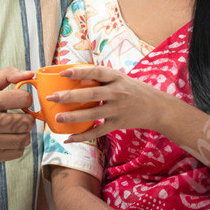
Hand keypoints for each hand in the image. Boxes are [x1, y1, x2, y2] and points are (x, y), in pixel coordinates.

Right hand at [0, 67, 35, 162]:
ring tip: (13, 127)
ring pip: (24, 139)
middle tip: (19, 115)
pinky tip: (6, 138)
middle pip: (27, 122)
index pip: (24, 99)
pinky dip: (16, 145)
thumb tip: (29, 74)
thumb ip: (6, 76)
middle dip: (27, 117)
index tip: (20, 101)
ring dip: (23, 132)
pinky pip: (17, 152)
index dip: (25, 99)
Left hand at [47, 65, 169, 142]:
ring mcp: (118, 109)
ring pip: (93, 114)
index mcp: (116, 77)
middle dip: (70, 96)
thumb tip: (72, 73)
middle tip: (52, 97)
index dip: (79, 71)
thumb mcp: (120, 78)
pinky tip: (69, 139)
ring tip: (57, 118)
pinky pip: (98, 131)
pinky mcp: (118, 124)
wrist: (157, 107)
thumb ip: (100, 77)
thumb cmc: (132, 90)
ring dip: (73, 117)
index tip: (63, 72)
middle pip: (91, 93)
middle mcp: (117, 92)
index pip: (96, 71)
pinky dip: (83, 136)